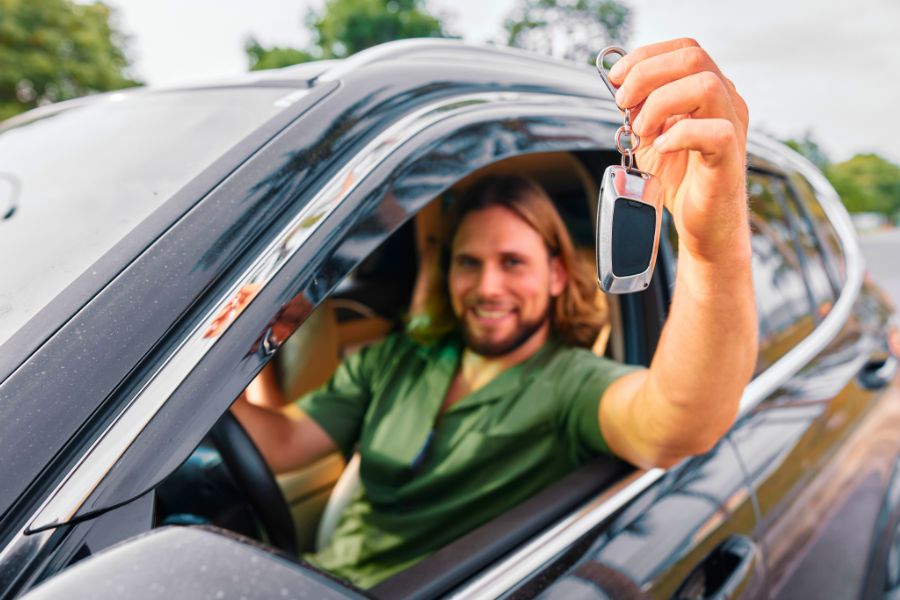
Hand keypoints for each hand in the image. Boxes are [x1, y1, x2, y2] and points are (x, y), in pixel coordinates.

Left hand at [608, 38, 749, 262]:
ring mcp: (733, 127)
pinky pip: (715, 132)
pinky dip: (679, 135)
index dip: (645, 57)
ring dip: (662, 103)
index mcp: (710, 90)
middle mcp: (727, 101)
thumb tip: (618, 83)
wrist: (701, 224)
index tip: (616, 80)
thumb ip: (639, 108)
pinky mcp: (730, 157)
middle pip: (693, 58)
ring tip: (644, 129)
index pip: (684, 49)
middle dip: (647, 75)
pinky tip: (662, 148)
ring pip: (705, 86)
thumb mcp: (651, 135)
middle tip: (624, 104)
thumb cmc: (680, 179)